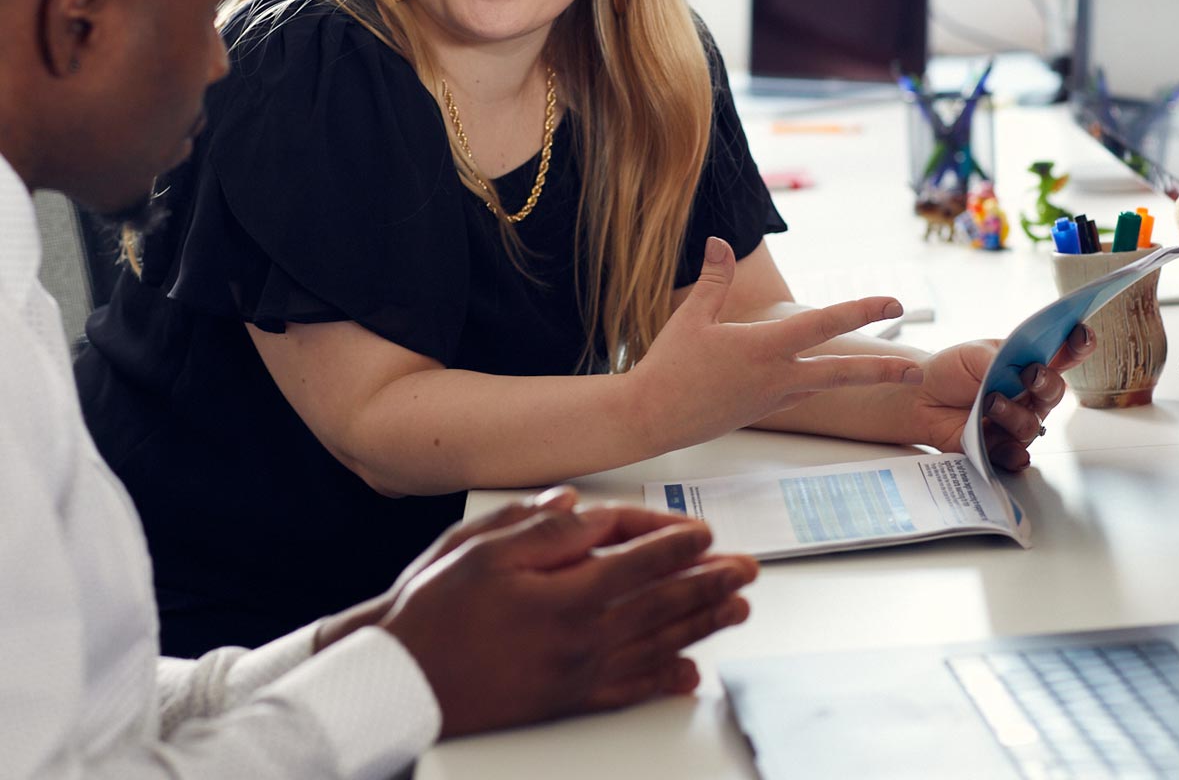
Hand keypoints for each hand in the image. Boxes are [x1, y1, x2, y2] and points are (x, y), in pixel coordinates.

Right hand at [372, 500, 756, 734]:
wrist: (403, 679)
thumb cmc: (436, 609)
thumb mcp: (480, 549)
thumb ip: (541, 528)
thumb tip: (585, 508)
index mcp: (564, 595)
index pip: (638, 563)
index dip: (677, 545)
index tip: (706, 533)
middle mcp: (581, 638)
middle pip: (661, 605)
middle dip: (709, 584)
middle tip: (746, 571)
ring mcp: (577, 675)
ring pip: (656, 646)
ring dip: (701, 626)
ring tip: (736, 610)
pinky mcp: (567, 701)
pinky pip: (628, 691)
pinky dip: (664, 682)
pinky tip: (689, 675)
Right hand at [637, 237, 922, 451]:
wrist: (652, 416)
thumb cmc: (670, 365)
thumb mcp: (692, 316)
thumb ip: (712, 278)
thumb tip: (720, 241)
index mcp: (764, 347)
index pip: (825, 324)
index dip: (862, 310)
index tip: (891, 302)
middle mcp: (776, 376)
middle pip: (842, 372)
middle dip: (882, 368)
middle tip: (916, 366)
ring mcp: (771, 398)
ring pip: (825, 386)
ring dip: (856, 379)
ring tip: (886, 373)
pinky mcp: (761, 411)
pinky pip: (800, 395)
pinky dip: (817, 384)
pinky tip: (818, 378)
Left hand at [912, 324, 1094, 469]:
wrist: (922, 395)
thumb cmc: (952, 371)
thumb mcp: (974, 354)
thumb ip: (1000, 359)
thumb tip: (1023, 368)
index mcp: (1029, 366)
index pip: (1064, 355)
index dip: (1078, 345)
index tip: (1081, 334)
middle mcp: (1030, 396)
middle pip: (1054, 392)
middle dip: (1047, 382)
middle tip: (1031, 374)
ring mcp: (1017, 422)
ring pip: (1031, 423)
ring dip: (1011, 412)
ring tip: (988, 401)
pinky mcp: (1000, 445)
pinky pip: (1014, 454)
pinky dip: (1012, 453)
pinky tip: (1005, 446)